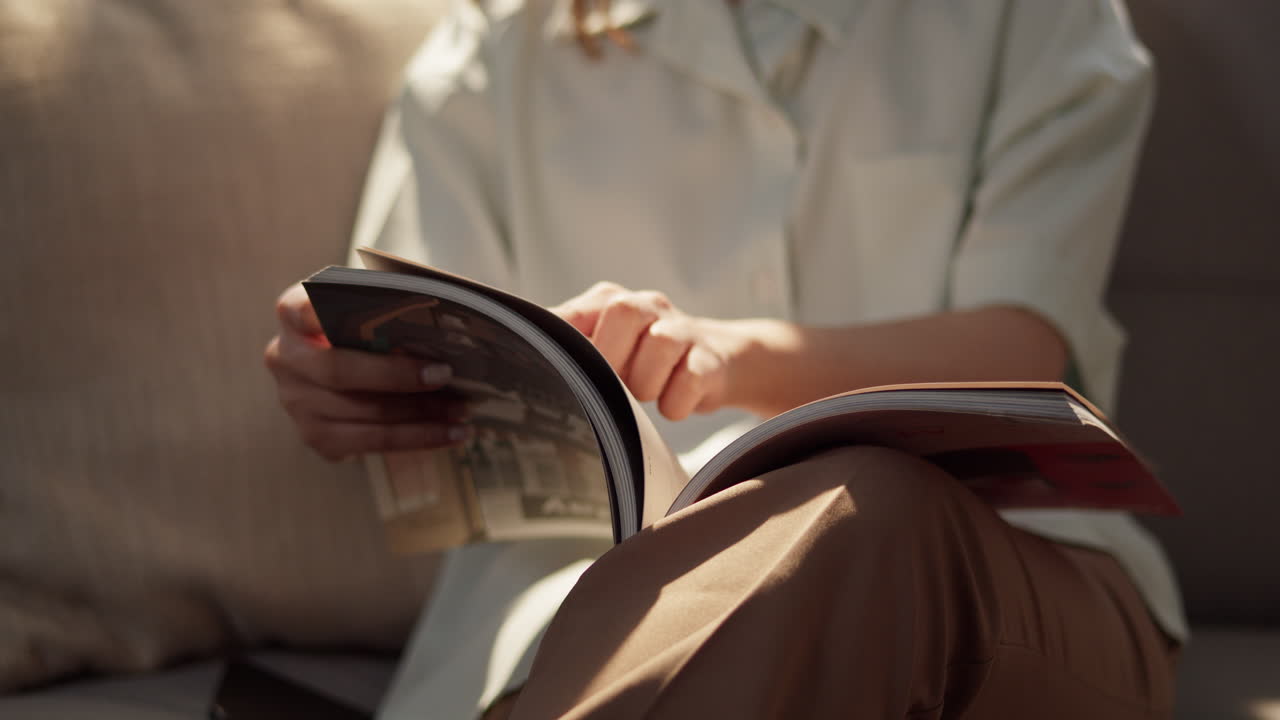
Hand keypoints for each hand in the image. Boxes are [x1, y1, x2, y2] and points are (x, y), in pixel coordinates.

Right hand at [263, 284, 470, 460]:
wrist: (345, 364)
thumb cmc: (364, 327)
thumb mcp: (367, 308)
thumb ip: (384, 311)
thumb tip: (438, 328)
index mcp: (292, 314)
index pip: (302, 309)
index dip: (327, 312)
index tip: (370, 310)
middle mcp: (285, 359)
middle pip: (339, 370)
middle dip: (396, 376)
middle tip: (444, 375)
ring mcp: (296, 403)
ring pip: (362, 414)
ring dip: (419, 417)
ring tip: (461, 412)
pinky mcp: (316, 436)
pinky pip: (371, 444)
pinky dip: (416, 439)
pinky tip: (449, 433)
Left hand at [551, 282, 745, 420]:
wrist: (717, 360)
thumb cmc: (645, 360)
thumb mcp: (607, 348)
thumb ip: (570, 352)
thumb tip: (522, 368)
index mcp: (610, 302)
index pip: (573, 314)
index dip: (561, 343)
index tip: (553, 373)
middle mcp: (647, 306)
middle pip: (623, 313)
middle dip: (613, 357)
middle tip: (616, 383)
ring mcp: (682, 330)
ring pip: (659, 344)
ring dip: (646, 383)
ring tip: (646, 394)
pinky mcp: (709, 359)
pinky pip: (688, 381)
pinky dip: (675, 403)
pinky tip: (672, 403)